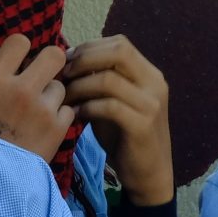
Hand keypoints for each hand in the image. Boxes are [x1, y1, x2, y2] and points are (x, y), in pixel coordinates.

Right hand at [0, 33, 73, 164]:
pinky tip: (47, 129)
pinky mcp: (58, 127)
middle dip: (52, 64)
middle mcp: (21, 88)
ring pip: (61, 87)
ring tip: (40, 114)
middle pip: (54, 54)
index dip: (24, 49)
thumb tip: (15, 71)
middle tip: (45, 77)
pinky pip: (68, 110)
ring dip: (54, 98)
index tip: (23, 61)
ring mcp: (42, 108)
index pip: (20, 41)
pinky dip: (61, 118)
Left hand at [61, 34, 172, 205]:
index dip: (89, 47)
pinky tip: (74, 115)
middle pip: (118, 51)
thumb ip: (98, 81)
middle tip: (63, 75)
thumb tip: (66, 61)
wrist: (148, 173)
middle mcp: (154, 82)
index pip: (119, 43)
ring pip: (109, 79)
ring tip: (64, 98)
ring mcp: (151, 103)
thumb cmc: (124, 137)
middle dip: (84, 60)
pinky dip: (86, 107)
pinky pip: (109, 106)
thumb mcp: (112, 102)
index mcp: (148, 73)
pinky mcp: (143, 125)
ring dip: (79, 86)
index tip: (66, 61)